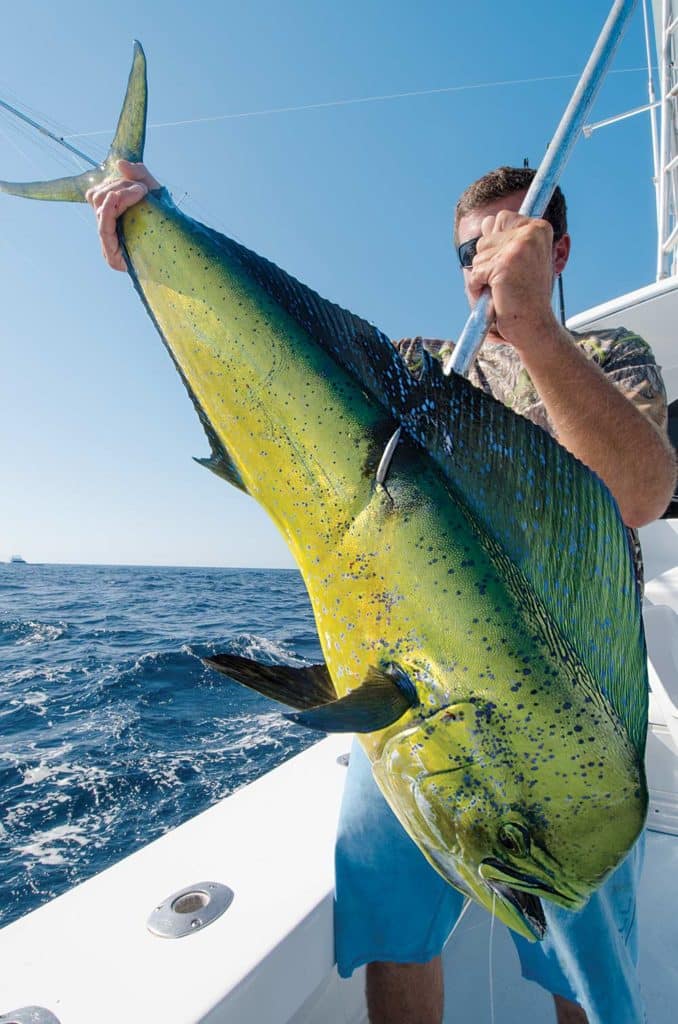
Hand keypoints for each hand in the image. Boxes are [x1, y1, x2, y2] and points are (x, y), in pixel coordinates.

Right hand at [86, 160, 160, 270]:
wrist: (183, 249)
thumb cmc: (167, 222)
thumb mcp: (154, 193)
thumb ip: (139, 176)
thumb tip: (119, 163)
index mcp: (111, 216)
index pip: (98, 193)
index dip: (114, 182)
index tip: (140, 184)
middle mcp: (106, 229)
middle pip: (97, 196)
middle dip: (119, 186)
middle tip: (142, 190)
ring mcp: (107, 243)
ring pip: (99, 206)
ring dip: (120, 193)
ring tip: (141, 194)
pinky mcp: (112, 255)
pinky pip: (103, 226)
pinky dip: (108, 208)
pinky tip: (115, 197)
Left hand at [465, 211, 557, 352]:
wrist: (534, 325)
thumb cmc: (526, 295)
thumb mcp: (523, 259)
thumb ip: (508, 238)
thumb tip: (485, 222)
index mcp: (539, 228)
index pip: (501, 218)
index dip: (497, 242)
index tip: (511, 264)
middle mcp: (531, 233)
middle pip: (486, 234)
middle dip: (488, 258)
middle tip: (505, 278)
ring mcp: (518, 248)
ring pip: (478, 255)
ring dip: (483, 275)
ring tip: (501, 289)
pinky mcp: (503, 264)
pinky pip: (475, 272)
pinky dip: (477, 288)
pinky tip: (494, 297)